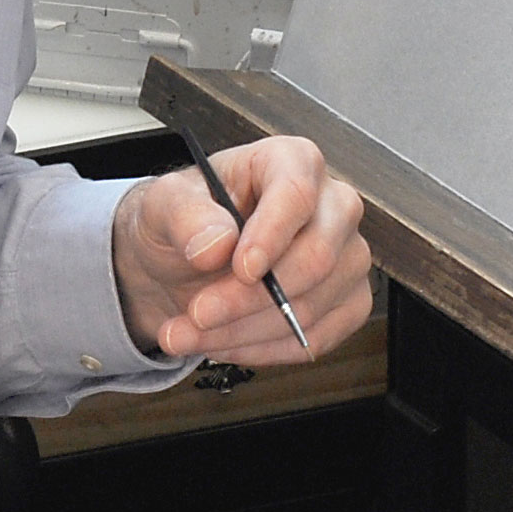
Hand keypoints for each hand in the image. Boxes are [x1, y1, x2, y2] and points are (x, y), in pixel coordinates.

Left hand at [111, 136, 370, 363]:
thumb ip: (185, 216)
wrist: (186, 263)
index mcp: (291, 161)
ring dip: (245, 331)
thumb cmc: (187, 220)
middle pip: (316, 256)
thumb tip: (215, 244)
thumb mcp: (165, 205)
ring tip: (192, 333)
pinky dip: (264, 350)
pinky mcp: (347, 302)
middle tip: (198, 313)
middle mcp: (331, 204)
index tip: (241, 268)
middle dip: (250, 297)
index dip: (272, 234)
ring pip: (313, 305)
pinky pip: (316, 338)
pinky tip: (225, 342)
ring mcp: (347, 255)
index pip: (298, 192)